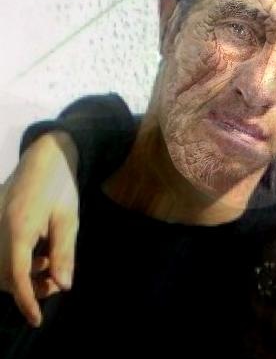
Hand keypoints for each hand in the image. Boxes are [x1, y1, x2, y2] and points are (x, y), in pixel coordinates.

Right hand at [0, 131, 78, 326]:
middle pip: (4, 275)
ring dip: (22, 275)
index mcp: (18, 227)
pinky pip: (1, 252)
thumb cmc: (61, 185)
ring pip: (0, 266)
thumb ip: (64, 252)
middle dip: (28, 287)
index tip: (36, 320)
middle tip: (56, 283)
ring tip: (49, 263)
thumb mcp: (69, 219)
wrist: (46, 155)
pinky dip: (17, 262)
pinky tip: (39, 254)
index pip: (17, 275)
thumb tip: (64, 285)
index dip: (26, 300)